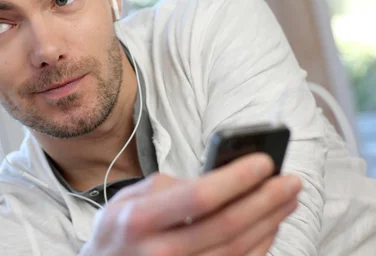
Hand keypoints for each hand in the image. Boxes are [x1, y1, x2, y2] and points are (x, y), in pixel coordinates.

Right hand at [79, 153, 300, 255]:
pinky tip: (270, 227)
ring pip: (239, 250)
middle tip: (290, 181)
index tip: (264, 162)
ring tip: (287, 200)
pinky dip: (261, 246)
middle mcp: (162, 251)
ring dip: (271, 223)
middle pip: (228, 225)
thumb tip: (216, 183)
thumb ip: (168, 188)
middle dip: (266, 200)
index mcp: (141, 220)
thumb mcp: (127, 199)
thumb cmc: (118, 233)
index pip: (199, 197)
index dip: (237, 179)